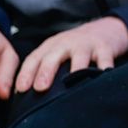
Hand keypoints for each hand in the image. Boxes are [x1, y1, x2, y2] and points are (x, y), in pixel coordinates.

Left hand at [13, 16, 127, 93]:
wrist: (106, 29)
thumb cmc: (76, 48)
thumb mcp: (58, 54)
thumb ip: (44, 70)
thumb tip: (25, 98)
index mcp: (51, 47)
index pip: (34, 59)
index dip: (26, 74)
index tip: (21, 90)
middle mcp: (66, 44)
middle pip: (53, 57)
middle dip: (46, 71)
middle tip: (40, 88)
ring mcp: (86, 45)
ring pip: (79, 57)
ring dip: (75, 70)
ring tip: (73, 84)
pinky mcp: (105, 48)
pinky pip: (105, 60)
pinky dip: (104, 69)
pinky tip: (102, 78)